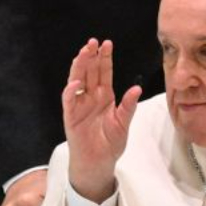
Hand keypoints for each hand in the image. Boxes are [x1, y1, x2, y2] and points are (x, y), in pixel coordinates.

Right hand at [62, 39, 141, 202]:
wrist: (99, 163)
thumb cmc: (110, 144)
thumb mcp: (123, 123)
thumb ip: (128, 106)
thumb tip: (136, 88)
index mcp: (103, 96)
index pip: (103, 72)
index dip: (105, 58)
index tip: (107, 44)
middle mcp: (90, 97)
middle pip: (89, 72)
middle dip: (91, 56)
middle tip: (93, 42)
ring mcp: (79, 105)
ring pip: (77, 81)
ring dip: (79, 67)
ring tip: (84, 53)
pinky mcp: (71, 117)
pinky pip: (69, 101)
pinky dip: (71, 91)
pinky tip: (76, 82)